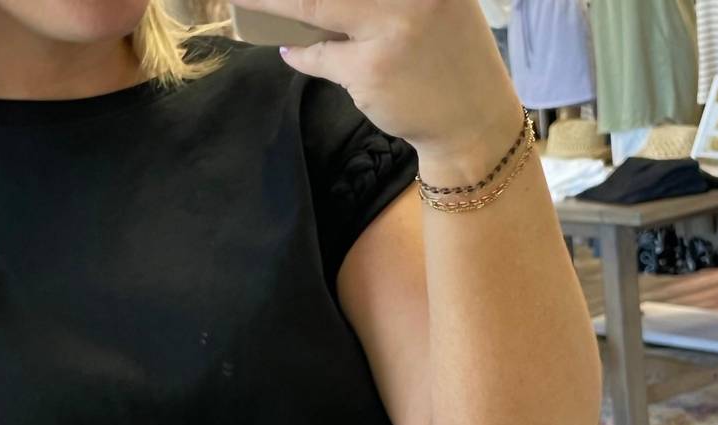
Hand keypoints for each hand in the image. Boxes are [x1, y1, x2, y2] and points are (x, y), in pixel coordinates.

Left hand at [237, 0, 521, 166]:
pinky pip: (318, 56)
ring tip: (244, 1)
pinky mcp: (370, 70)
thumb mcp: (428, 2)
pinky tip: (291, 52)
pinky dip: (300, 54)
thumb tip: (307, 5)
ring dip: (272, 5)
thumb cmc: (447, 54)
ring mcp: (389, 29)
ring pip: (312, 8)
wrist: (473, 119)